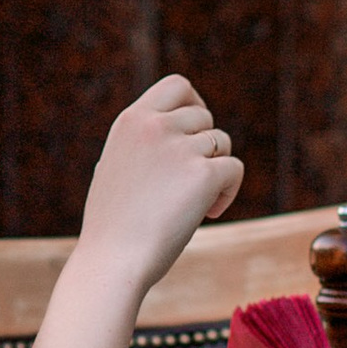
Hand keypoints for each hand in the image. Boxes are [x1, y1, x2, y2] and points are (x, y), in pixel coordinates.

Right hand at [79, 75, 241, 292]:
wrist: (112, 261)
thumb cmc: (112, 226)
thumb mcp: (116, 167)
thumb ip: (142, 144)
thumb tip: (176, 133)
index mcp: (130, 121)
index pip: (177, 86)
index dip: (194, 103)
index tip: (195, 129)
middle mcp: (154, 126)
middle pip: (204, 116)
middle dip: (205, 146)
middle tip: (190, 180)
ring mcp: (179, 148)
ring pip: (221, 142)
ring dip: (216, 170)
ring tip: (197, 202)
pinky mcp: (203, 175)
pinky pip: (234, 169)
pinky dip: (228, 192)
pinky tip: (210, 213)